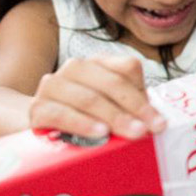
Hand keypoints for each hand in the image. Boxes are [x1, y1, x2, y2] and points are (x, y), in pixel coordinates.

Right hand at [29, 56, 165, 138]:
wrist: (36, 120)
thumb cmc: (82, 115)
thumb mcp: (108, 106)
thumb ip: (129, 107)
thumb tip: (155, 123)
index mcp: (98, 63)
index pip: (127, 68)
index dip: (144, 95)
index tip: (158, 122)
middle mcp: (76, 68)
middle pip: (112, 84)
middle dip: (135, 109)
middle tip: (149, 130)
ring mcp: (54, 85)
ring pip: (89, 99)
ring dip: (114, 117)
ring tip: (132, 133)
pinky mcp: (38, 107)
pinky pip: (62, 114)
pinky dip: (83, 124)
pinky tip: (100, 133)